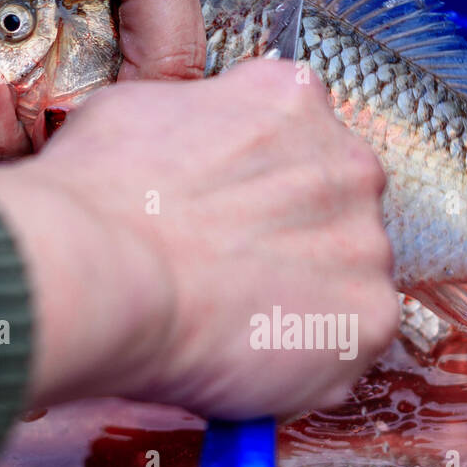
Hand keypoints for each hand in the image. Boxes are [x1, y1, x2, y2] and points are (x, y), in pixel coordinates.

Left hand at [0, 0, 291, 152]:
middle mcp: (161, 35)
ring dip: (43, 128)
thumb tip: (159, 122)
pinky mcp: (30, 66)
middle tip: (84, 103)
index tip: (190, 130)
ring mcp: (94, 56)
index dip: (225, 115)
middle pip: (165, 129)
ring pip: (88, 138)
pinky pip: (19, 126)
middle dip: (122, 131)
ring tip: (13, 88)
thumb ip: (176, 40)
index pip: (250, 82)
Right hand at [0, 62, 398, 417]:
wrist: (100, 275)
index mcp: (294, 99)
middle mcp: (350, 163)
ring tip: (229, 328)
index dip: (257, 190)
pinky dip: (304, 366)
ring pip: (346, 284)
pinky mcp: (370, 320)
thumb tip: (190, 159)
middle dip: (292, 247)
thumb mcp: (137, 113)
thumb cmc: (96, 198)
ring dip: (302, 308)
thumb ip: (196, 125)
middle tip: (230, 282)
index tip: (225, 222)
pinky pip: (344, 349)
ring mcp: (368, 245)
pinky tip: (246, 364)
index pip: (299, 141)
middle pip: (336, 212)